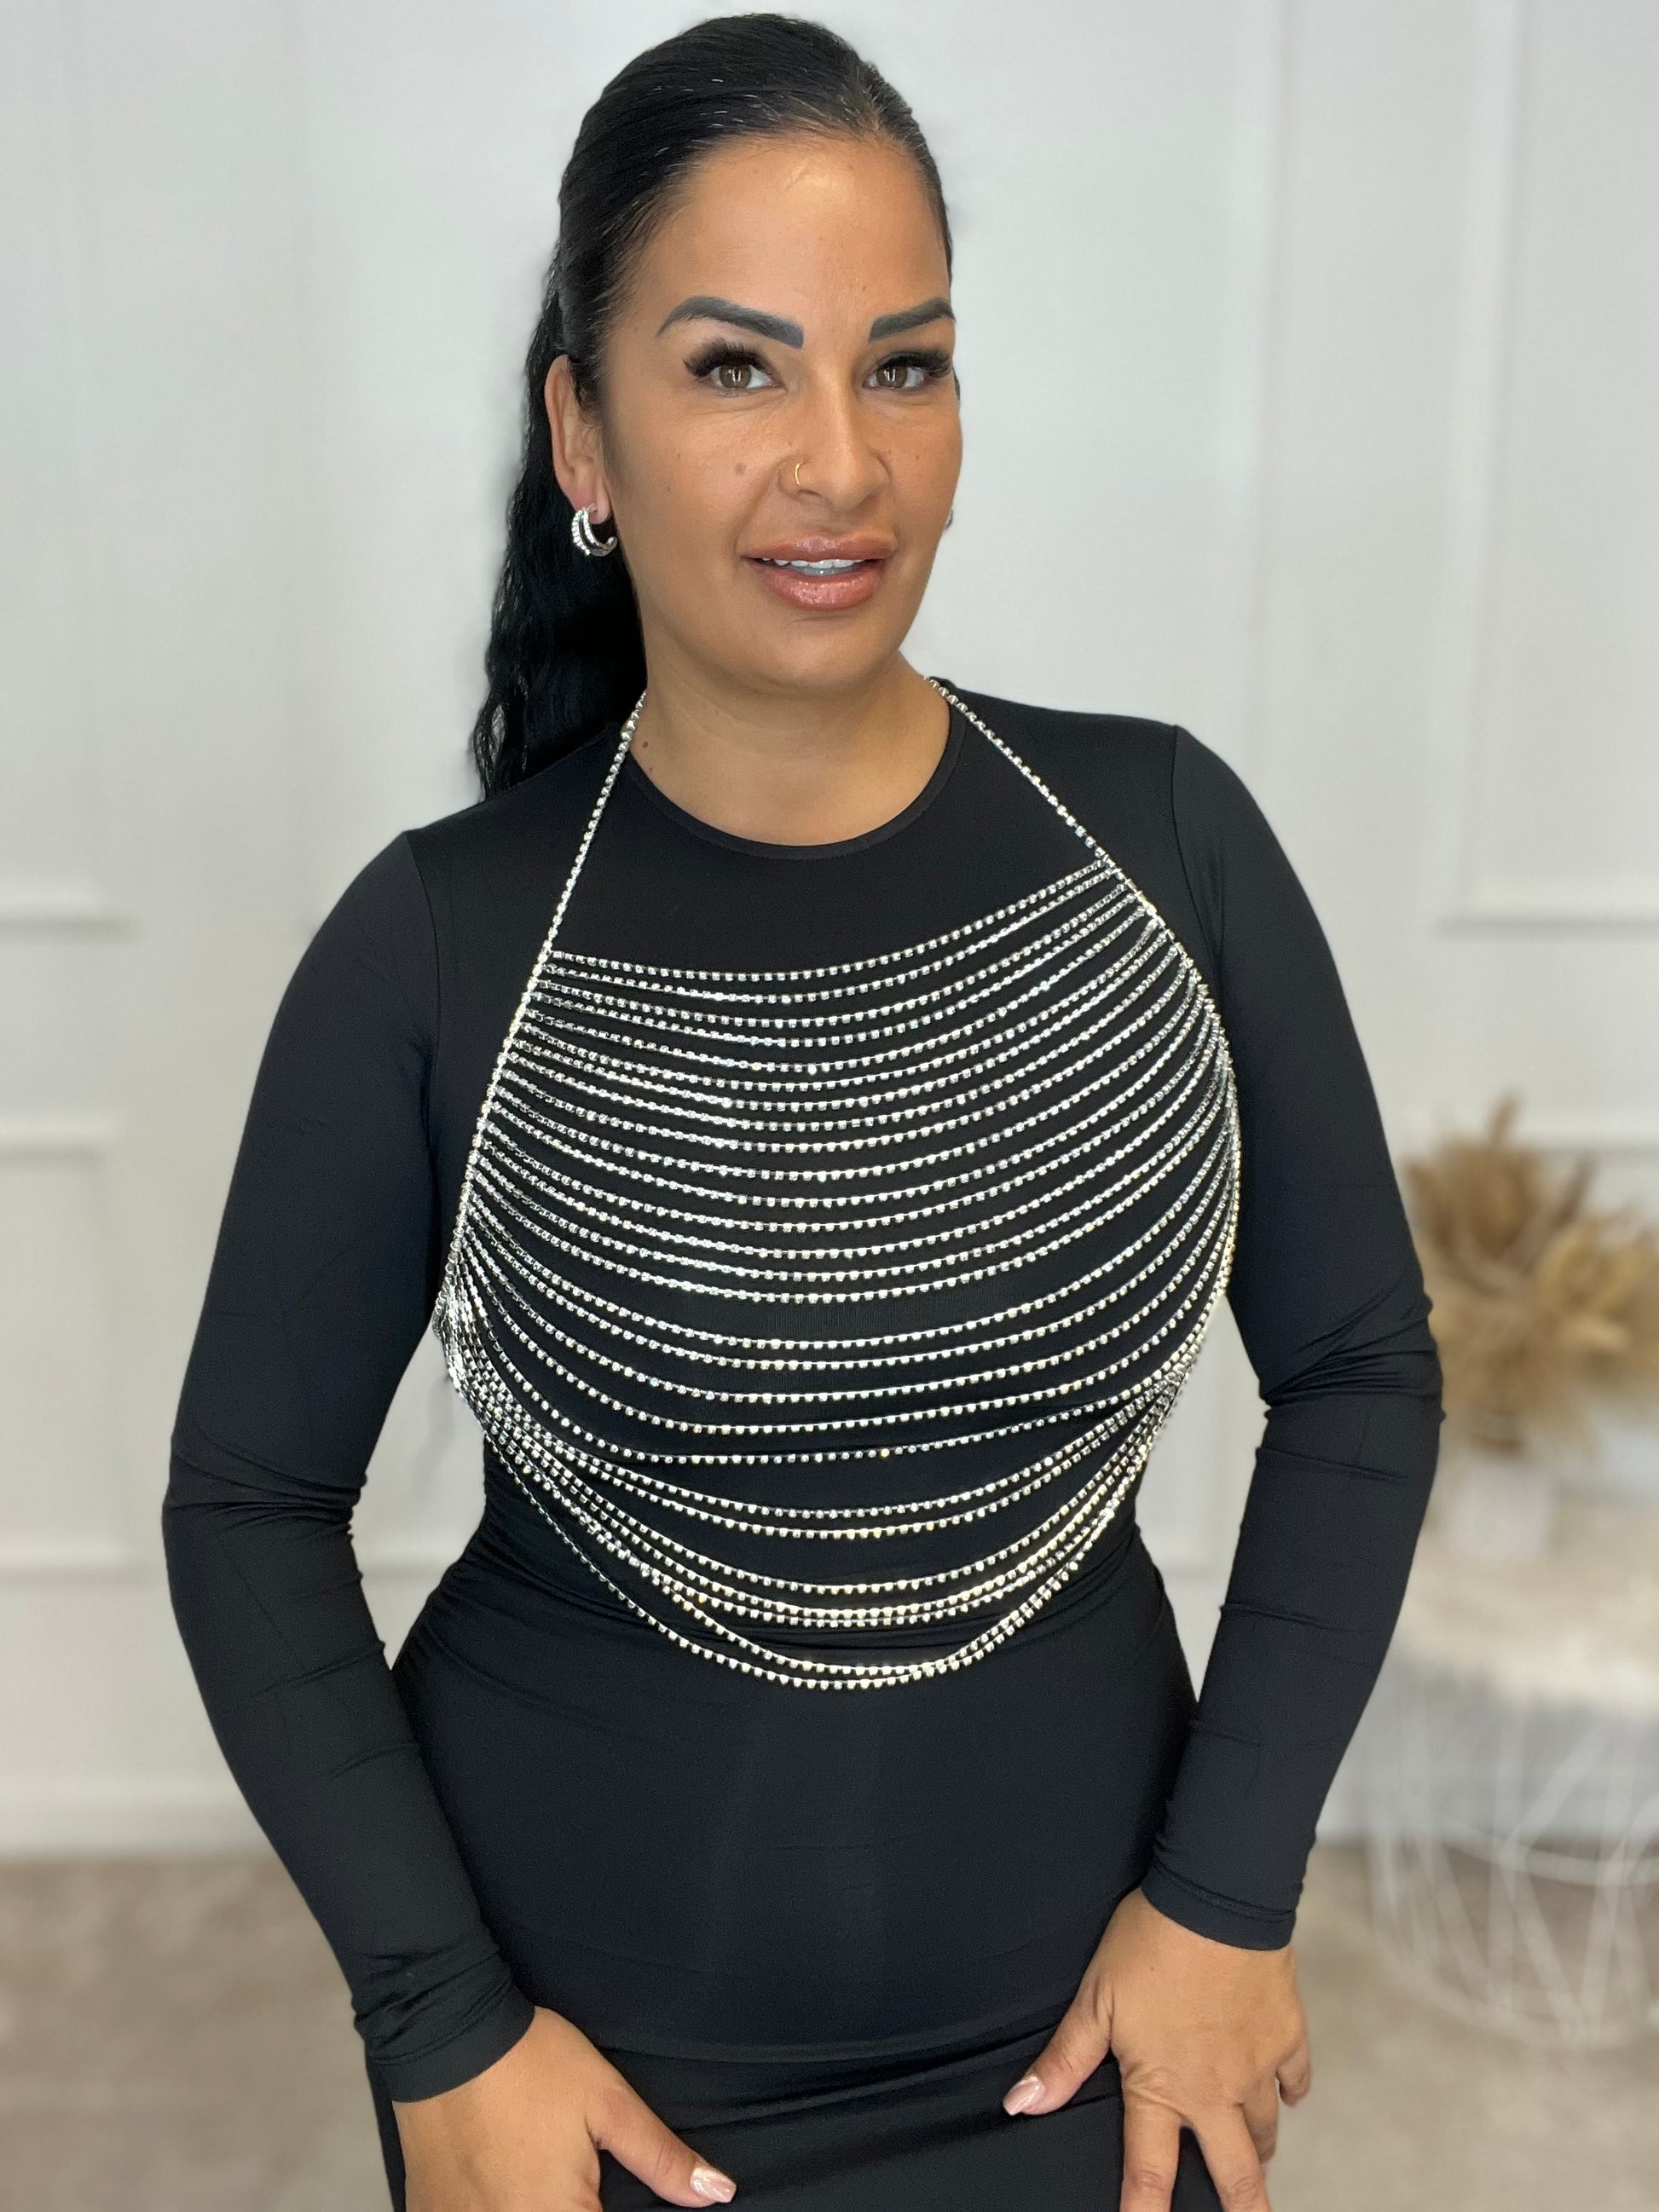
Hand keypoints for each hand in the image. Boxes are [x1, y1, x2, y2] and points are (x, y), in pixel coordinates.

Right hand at [396, 2006, 736, 2210]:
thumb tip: (716, 2193)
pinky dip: (491, 2207)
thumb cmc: (530, 2064)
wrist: (447, 2033)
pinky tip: (498, 2180)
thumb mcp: (608, 2102)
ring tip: (533, 2168)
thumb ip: (660, 2157)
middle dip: (573, 2206)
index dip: (606, 2210)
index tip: (601, 2189)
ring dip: (532, 2205)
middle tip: (574, 2172)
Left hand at [1001, 1886, 1311, 2210]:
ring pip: (1265, 2129)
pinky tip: (1286, 2093)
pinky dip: (1290, 2092)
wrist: (1217, 1899)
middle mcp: (1215, 2091)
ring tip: (1251, 2156)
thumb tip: (1022, 2105)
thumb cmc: (1149, 1944)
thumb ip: (1064, 2059)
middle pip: (1237, 2175)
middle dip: (1244, 2211)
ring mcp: (1258, 2067)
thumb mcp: (1096, 1999)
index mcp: (1163, 2087)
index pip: (1150, 2172)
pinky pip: (1296, 2080)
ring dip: (1257, 2147)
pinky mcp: (1289, 2035)